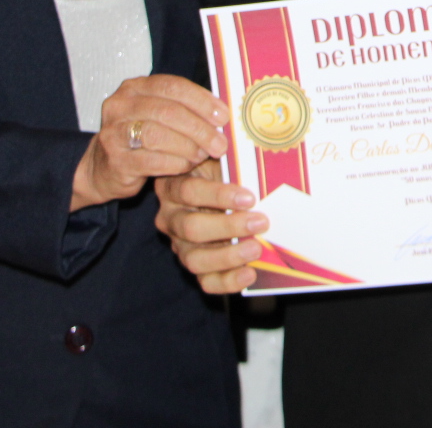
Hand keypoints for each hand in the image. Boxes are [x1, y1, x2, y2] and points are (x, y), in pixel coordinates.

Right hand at [70, 74, 231, 210]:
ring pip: (159, 135)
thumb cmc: (139, 138)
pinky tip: (188, 166)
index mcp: (134, 88)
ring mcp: (114, 133)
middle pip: (168, 111)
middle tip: (220, 143)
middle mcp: (119, 105)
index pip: (173, 86)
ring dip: (188, 146)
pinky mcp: (115, 160)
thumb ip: (183, 108)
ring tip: (205, 155)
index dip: (202, 100)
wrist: (101, 167)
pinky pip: (152, 160)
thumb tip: (223, 114)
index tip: (223, 115)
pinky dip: (175, 163)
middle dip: (200, 128)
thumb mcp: (156, 115)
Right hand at [155, 163, 266, 293]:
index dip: (218, 195)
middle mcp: (171, 218)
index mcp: (173, 186)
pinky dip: (228, 281)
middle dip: (229, 226)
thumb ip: (230, 157)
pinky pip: (205, 281)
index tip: (250, 197)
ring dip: (228, 256)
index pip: (189, 191)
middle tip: (261, 222)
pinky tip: (250, 274)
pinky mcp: (194, 265)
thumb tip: (254, 149)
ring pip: (195, 259)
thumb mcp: (220, 160)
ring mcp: (180, 245)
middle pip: (191, 228)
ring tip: (256, 249)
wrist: (219, 196)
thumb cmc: (220, 172)